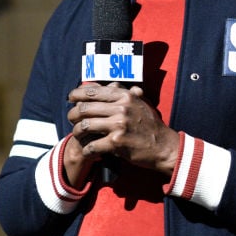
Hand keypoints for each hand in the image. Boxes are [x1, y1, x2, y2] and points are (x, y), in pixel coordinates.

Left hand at [62, 83, 179, 186]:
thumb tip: (108, 85)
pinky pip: (92, 145)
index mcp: (125, 96)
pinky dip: (87, 149)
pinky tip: (88, 150)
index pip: (93, 91)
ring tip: (77, 134)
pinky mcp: (117, 143)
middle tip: (72, 119)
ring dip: (77, 131)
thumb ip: (124, 94)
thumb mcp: (140, 104)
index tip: (71, 98)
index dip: (77, 94)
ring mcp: (119, 125)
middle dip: (73, 114)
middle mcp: (121, 108)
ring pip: (85, 126)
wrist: (163, 146)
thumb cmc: (150, 125)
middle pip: (84, 108)